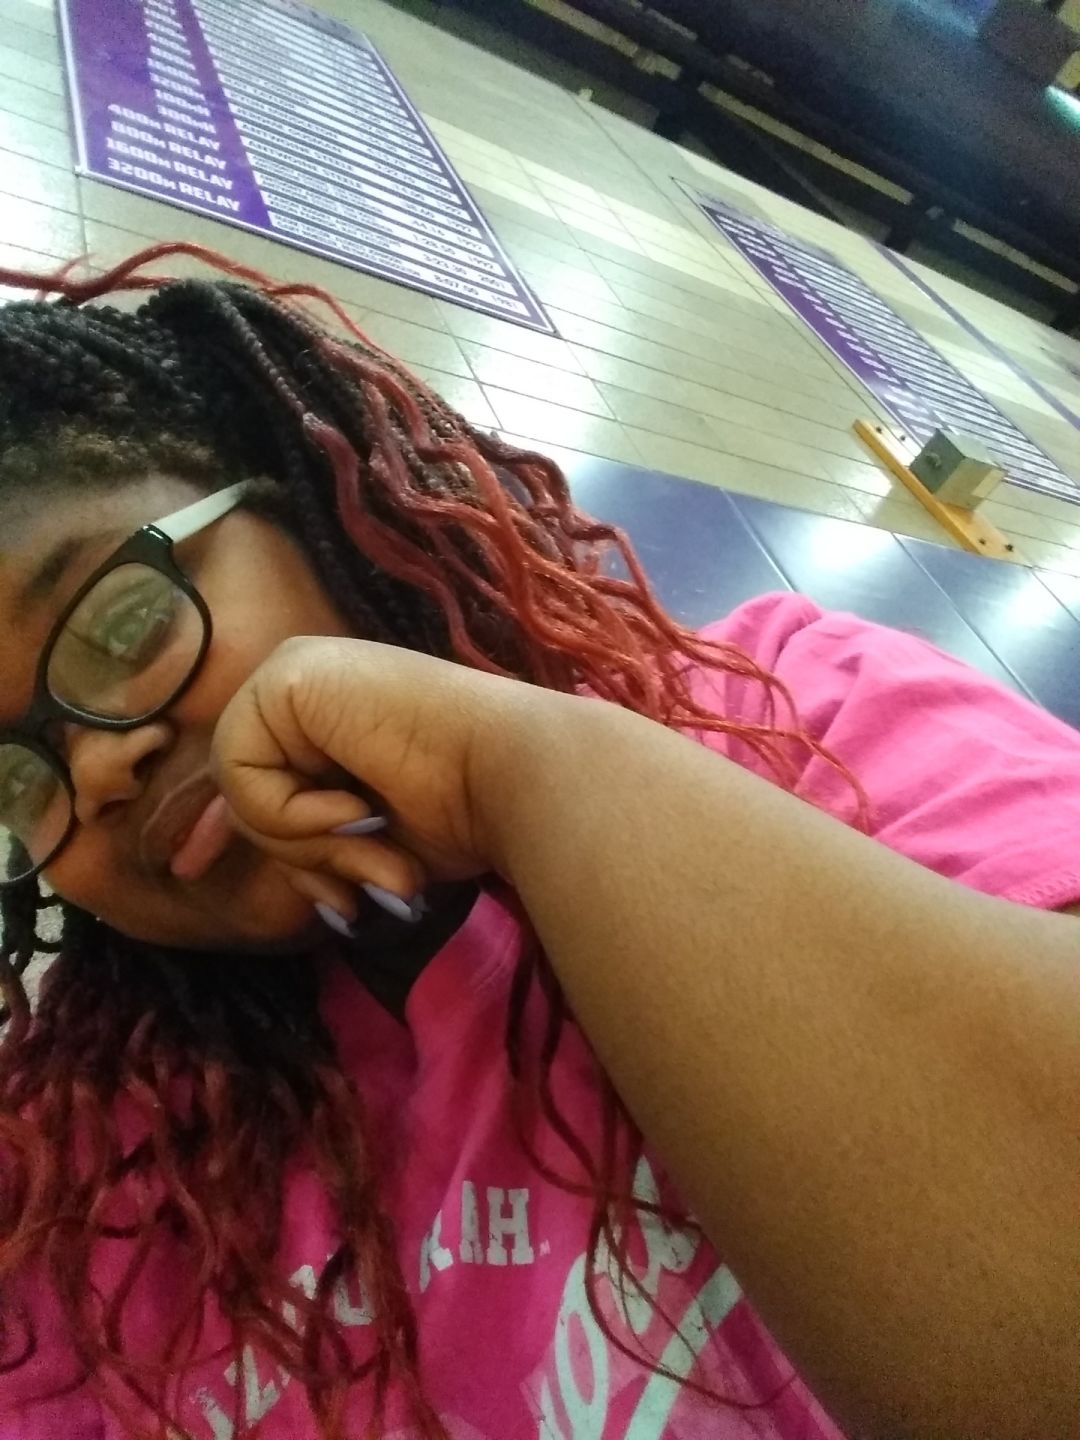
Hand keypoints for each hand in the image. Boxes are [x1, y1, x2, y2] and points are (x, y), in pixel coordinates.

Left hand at [209, 635, 546, 920]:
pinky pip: (242, 770)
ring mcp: (294, 673)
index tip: (284, 885)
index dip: (260, 845)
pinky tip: (355, 805)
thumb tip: (217, 860)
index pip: (255, 788)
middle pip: (247, 796)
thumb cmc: (464, 813)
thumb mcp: (366, 839)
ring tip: (377, 843)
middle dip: (307, 858)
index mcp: (326, 714)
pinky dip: (293, 812)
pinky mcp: (287, 674)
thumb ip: (304, 839)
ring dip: (312, 843)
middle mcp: (306, 688)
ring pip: (241, 791)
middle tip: (378, 876)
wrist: (513, 777)